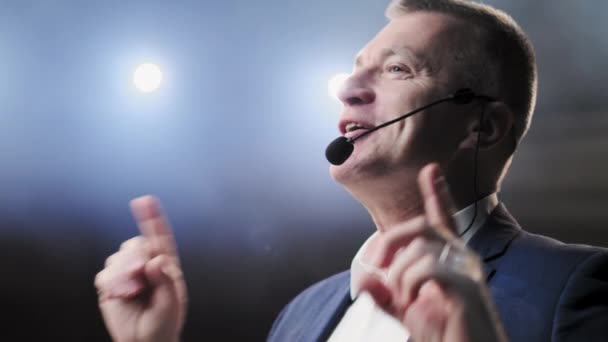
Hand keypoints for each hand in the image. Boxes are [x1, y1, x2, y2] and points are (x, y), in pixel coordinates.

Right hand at [94, 195, 186, 341]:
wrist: (144, 341)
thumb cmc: (163, 323)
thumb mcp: (171, 305)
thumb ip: (166, 282)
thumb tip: (157, 260)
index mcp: (166, 265)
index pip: (160, 237)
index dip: (152, 218)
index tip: (145, 200)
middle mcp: (146, 263)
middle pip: (135, 245)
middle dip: (135, 261)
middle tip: (140, 280)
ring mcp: (127, 272)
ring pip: (118, 258)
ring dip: (124, 276)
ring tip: (134, 294)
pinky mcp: (111, 283)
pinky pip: (105, 275)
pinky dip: (112, 286)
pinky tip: (121, 297)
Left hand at [360, 163, 506, 341]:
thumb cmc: (445, 334)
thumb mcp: (405, 314)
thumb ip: (384, 296)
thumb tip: (364, 280)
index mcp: (448, 260)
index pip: (442, 219)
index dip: (437, 193)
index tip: (430, 169)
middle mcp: (461, 259)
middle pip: (421, 227)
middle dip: (390, 241)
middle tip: (380, 268)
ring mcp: (466, 271)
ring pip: (419, 249)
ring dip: (400, 276)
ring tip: (406, 301)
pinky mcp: (466, 287)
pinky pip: (427, 267)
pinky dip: (410, 284)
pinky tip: (414, 302)